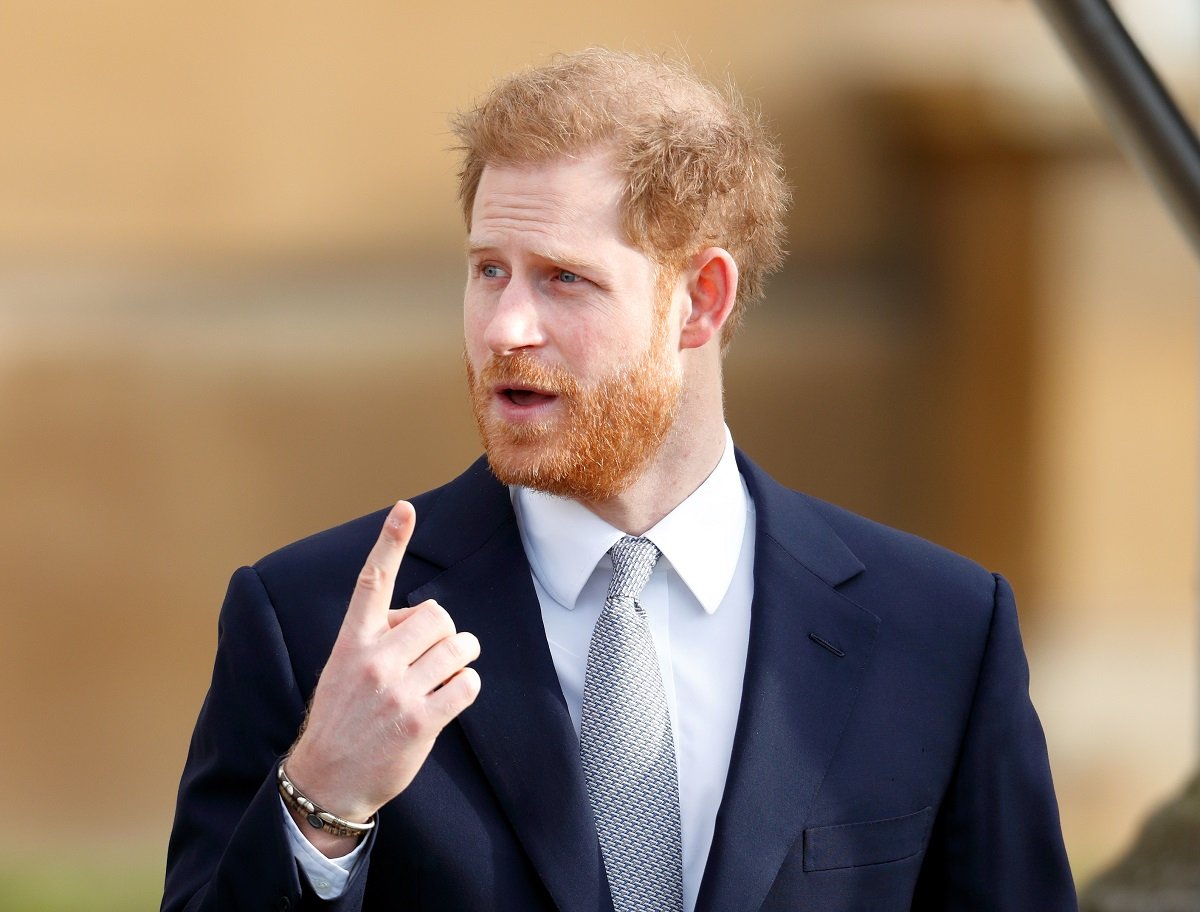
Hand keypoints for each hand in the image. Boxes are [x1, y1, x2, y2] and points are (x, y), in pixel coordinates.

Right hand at [284, 501, 480, 849]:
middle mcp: (373, 660)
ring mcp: (397, 691)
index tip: (404, 509)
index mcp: (351, 642)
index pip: (372, 581)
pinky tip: (448, 700)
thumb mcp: (343, 669)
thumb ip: (378, 638)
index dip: (390, 542)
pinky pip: (467, 684)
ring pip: (459, 647)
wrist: (326, 780)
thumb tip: (424, 619)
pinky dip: (466, 688)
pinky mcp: (420, 721)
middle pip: (438, 616)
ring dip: (461, 660)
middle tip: (435, 656)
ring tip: (444, 676)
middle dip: (446, 634)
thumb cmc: (342, 719)